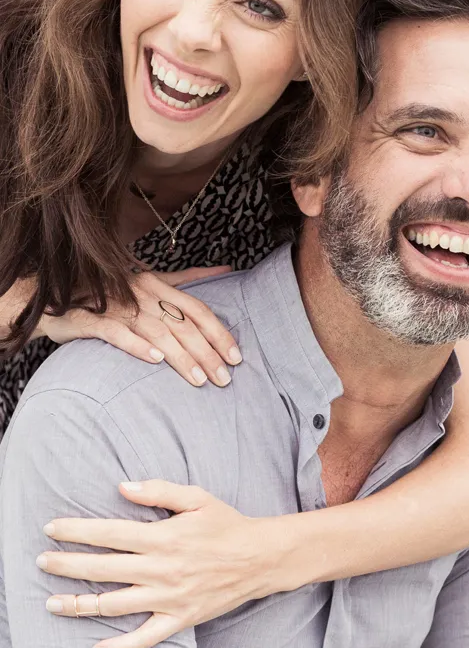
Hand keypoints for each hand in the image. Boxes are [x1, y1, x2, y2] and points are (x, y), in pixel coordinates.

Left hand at [38, 481, 282, 647]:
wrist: (260, 558)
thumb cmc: (227, 524)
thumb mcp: (197, 497)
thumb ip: (159, 490)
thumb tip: (122, 487)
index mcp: (163, 537)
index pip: (109, 535)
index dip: (77, 531)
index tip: (52, 529)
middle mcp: (161, 570)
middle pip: (103, 569)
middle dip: (67, 565)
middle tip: (41, 562)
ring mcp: (168, 598)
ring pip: (114, 605)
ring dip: (80, 605)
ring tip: (53, 602)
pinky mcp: (179, 619)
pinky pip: (144, 639)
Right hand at [40, 266, 240, 386]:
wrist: (54, 296)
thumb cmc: (109, 294)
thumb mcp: (151, 281)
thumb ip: (188, 279)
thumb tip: (226, 268)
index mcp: (156, 284)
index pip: (197, 309)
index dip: (219, 332)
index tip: (236, 356)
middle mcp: (140, 293)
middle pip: (182, 324)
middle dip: (207, 352)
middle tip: (224, 378)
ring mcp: (116, 305)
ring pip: (156, 331)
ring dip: (181, 356)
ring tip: (199, 379)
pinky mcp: (91, 320)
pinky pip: (117, 333)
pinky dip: (137, 345)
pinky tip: (155, 360)